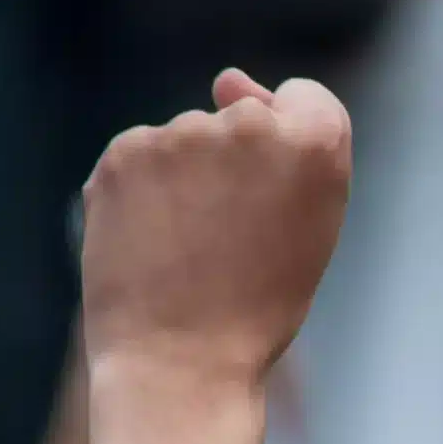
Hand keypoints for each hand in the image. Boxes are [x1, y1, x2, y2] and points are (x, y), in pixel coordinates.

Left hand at [64, 69, 346, 443]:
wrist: (181, 363)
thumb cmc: (257, 303)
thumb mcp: (307, 222)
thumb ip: (288, 141)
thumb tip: (227, 80)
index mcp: (317, 142)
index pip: (305, 99)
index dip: (292, 151)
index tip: (278, 204)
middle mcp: (251, 125)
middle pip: (240, 120)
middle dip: (233, 165)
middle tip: (231, 242)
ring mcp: (181, 135)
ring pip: (186, 140)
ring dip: (185, 179)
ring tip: (189, 250)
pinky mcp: (125, 153)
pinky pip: (141, 157)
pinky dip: (143, 192)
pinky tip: (152, 242)